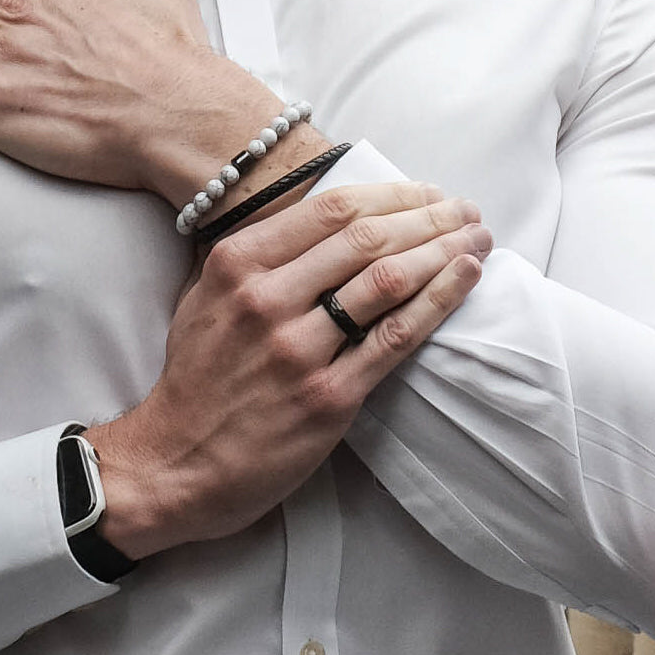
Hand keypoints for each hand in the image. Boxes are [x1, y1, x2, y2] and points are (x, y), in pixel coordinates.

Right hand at [87, 182, 493, 557]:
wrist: (177, 462)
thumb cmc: (197, 377)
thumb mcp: (205, 296)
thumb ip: (256, 255)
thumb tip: (323, 219)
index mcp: (237, 263)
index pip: (330, 210)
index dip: (390, 195)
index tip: (425, 192)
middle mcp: (266, 298)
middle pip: (367, 239)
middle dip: (429, 217)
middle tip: (466, 209)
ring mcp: (298, 349)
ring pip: (388, 281)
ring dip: (444, 252)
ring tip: (477, 239)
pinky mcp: (328, 397)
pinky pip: (396, 338)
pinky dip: (438, 302)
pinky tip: (465, 278)